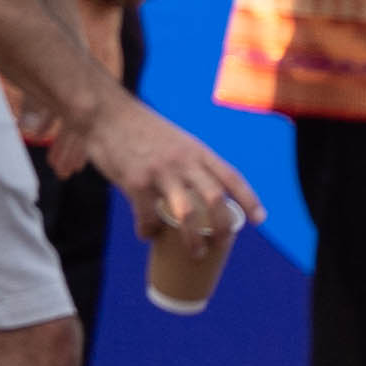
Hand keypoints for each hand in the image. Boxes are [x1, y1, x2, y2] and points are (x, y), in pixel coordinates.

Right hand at [59, 90, 255, 248]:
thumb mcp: (173, 138)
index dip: (249, 199)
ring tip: (196, 253)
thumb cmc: (137, 127)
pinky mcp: (135, 181)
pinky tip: (147, 235)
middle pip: (215, 200)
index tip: (261, 219)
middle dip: (223, 227)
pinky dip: (148, 230)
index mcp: (196, 150)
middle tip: (222, 243)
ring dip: (194, 239)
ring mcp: (160, 172)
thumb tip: (193, 190)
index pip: (231, 176)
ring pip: (187, 214)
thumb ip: (187, 160)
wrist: (104, 112)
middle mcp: (183, 161)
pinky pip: (147, 215)